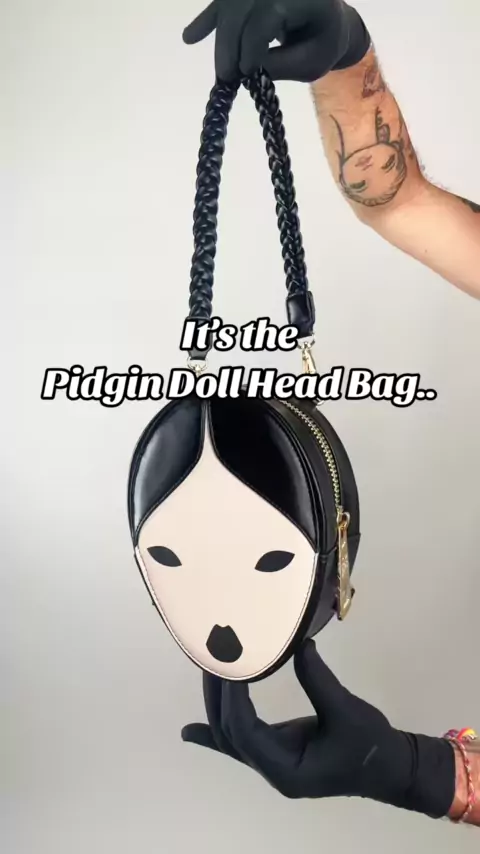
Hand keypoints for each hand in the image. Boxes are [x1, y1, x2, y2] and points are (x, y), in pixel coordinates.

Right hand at [182, 0, 370, 82]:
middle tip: (225, 77)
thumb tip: (247, 69)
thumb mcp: (313, 61)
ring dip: (218, 37)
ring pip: (229, 5)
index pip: (268, 14)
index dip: (252, 44)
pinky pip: (223, 2)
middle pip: (242, 6)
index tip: (247, 73)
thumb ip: (283, 64)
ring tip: (218, 70)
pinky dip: (207, 20)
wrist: (327, 19)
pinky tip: (190, 37)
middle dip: (229, 43)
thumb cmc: (322, 43)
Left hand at [182, 640, 455, 817]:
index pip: (244, 732)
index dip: (233, 697)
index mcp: (286, 769)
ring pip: (231, 737)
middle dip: (218, 697)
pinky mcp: (278, 752)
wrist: (392, 769)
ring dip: (216, 706)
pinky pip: (240, 744)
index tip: (230, 663)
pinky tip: (189, 732)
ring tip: (207, 672)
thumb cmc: (371, 746)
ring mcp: (273, 763)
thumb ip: (318, 680)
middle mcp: (272, 769)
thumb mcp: (347, 711)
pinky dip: (214, 735)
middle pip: (230, 734)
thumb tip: (297, 645)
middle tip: (210, 658)